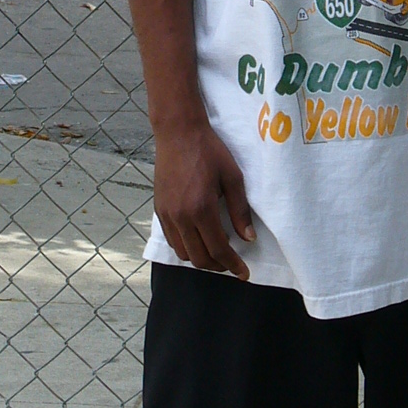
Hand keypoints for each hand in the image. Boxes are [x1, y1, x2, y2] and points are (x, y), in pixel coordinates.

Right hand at [153, 117, 254, 277]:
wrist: (179, 133)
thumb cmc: (210, 151)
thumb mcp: (233, 178)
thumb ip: (240, 211)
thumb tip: (248, 239)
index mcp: (201, 209)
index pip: (218, 250)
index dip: (233, 265)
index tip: (244, 273)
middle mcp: (181, 216)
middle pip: (199, 258)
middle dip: (218, 266)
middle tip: (233, 264)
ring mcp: (167, 214)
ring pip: (183, 253)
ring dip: (201, 259)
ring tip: (217, 252)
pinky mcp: (159, 210)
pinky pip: (172, 240)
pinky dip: (186, 247)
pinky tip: (199, 239)